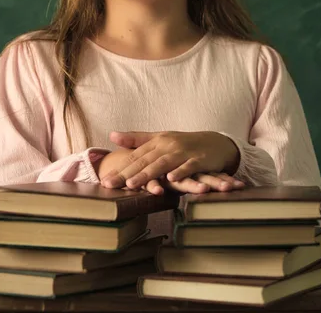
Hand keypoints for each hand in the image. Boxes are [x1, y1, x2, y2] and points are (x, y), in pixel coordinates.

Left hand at [95, 149, 243, 194]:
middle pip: (145, 161)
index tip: (104, 180)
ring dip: (148, 174)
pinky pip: (189, 166)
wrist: (216, 143)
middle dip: (127, 173)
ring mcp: (183, 152)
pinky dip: (181, 172)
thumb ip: (136, 139)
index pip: (135, 156)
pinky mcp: (199, 160)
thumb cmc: (184, 144)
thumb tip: (112, 135)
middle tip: (110, 185)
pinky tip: (171, 179)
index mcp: (157, 142)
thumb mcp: (159, 139)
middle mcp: (168, 146)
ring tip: (132, 184)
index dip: (119, 168)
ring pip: (163, 163)